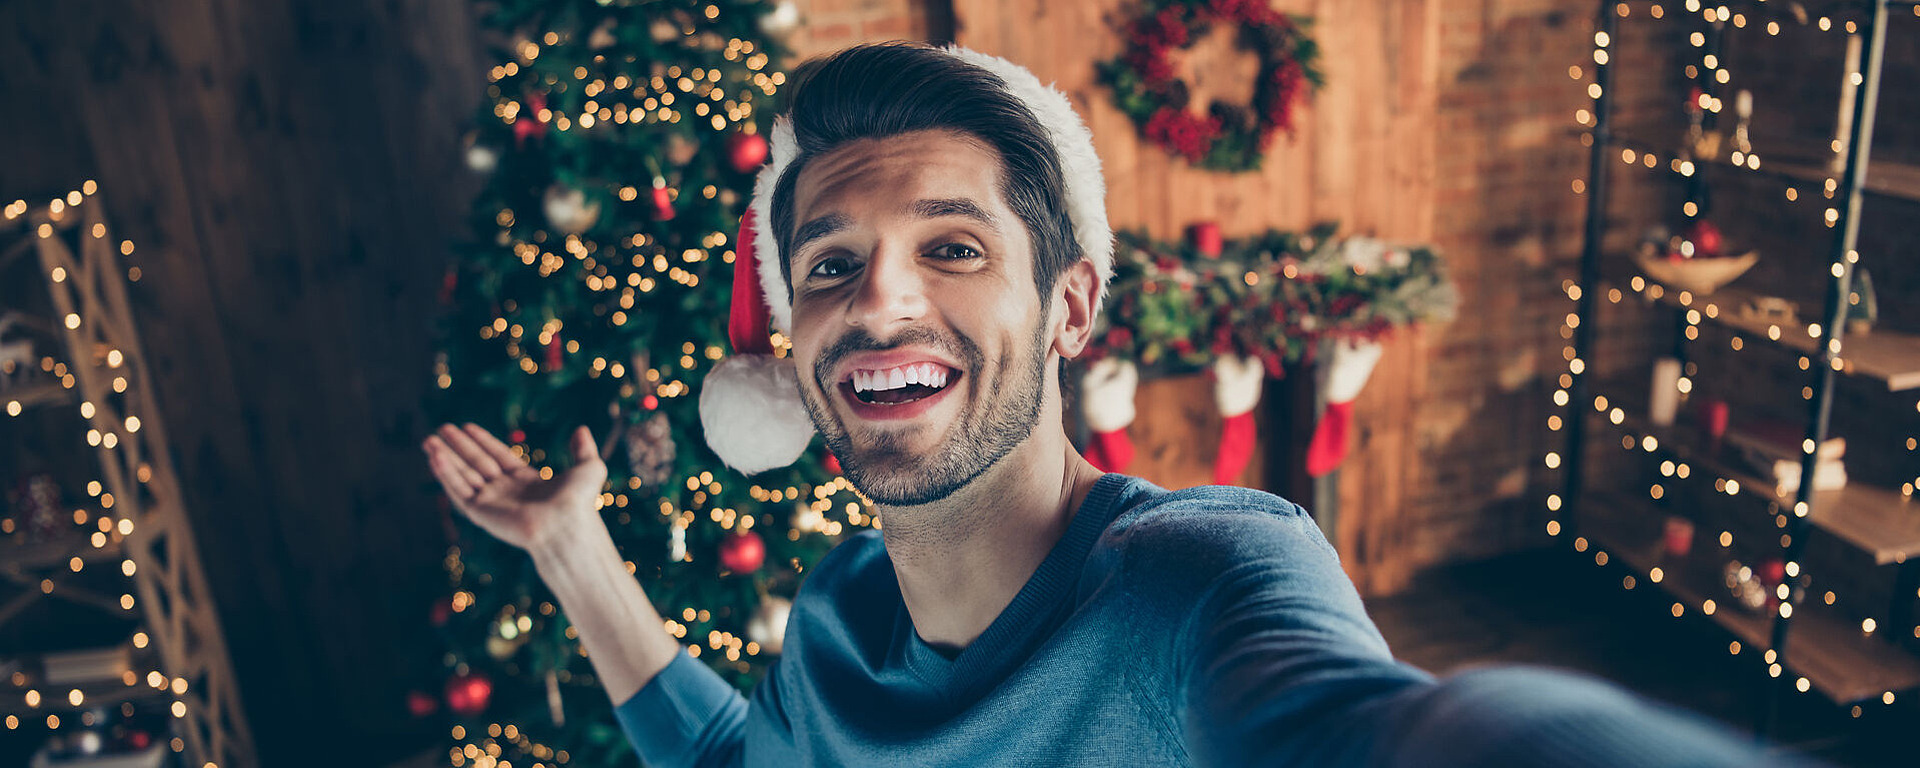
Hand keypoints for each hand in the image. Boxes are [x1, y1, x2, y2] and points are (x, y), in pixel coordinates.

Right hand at [422, 423, 606, 551]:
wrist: (565, 525)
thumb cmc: (579, 502)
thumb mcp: (588, 468)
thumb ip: (583, 449)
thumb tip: (581, 430)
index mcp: (526, 483)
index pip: (498, 457)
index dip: (483, 442)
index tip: (467, 426)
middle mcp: (506, 493)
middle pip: (476, 464)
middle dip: (458, 446)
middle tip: (442, 429)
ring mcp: (492, 503)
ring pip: (462, 476)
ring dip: (445, 457)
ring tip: (429, 440)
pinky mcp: (481, 513)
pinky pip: (458, 490)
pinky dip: (445, 474)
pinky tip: (434, 457)